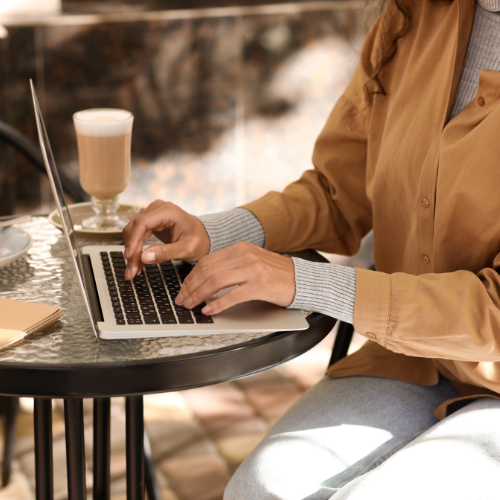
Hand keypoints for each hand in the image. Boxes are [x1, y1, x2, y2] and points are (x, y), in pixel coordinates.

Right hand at [123, 200, 209, 279]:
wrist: (204, 237)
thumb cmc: (199, 240)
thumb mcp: (187, 249)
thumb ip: (166, 252)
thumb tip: (144, 257)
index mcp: (168, 211)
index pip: (142, 222)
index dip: (133, 240)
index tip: (129, 256)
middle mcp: (157, 209)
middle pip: (135, 228)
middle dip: (132, 251)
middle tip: (131, 271)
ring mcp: (152, 214)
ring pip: (133, 233)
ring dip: (132, 253)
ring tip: (133, 271)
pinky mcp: (150, 222)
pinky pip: (137, 236)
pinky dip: (136, 250)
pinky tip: (137, 264)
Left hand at [175, 242, 295, 314]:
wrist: (302, 279)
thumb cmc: (276, 273)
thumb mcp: (252, 261)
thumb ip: (231, 265)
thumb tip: (205, 280)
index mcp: (240, 248)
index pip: (207, 261)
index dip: (191, 277)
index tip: (183, 289)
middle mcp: (245, 256)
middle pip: (208, 271)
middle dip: (191, 287)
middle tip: (182, 300)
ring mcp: (253, 270)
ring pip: (216, 282)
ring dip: (199, 295)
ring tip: (191, 306)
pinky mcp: (260, 285)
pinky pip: (232, 296)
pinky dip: (217, 304)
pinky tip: (209, 310)